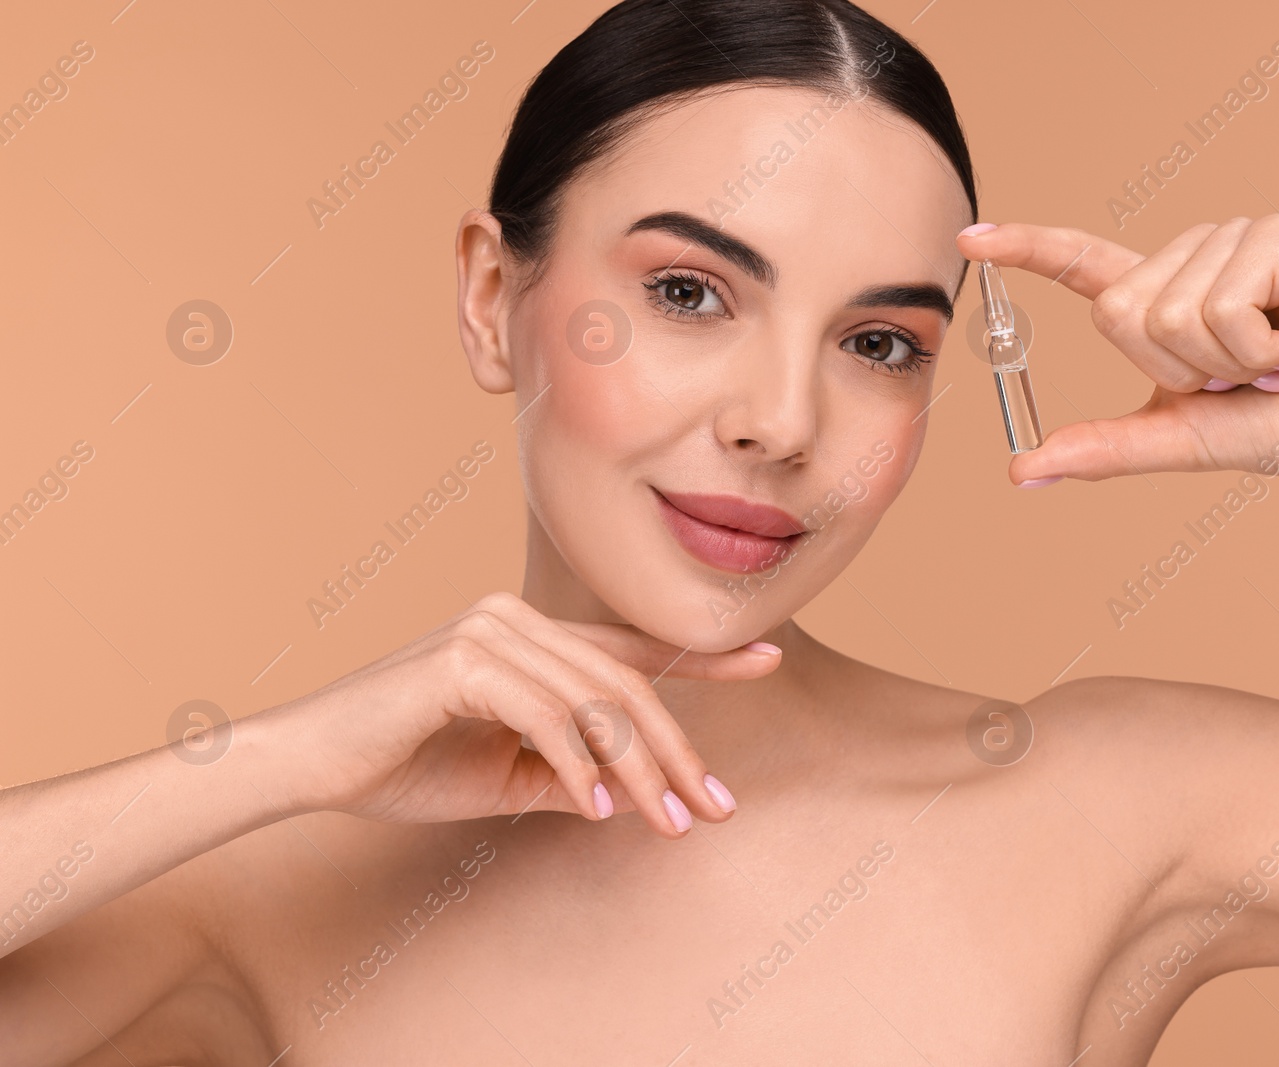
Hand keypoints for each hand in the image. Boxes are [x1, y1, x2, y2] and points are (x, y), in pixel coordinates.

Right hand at [252, 592, 778, 836]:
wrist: (312, 765)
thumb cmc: (404, 766)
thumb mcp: (507, 778)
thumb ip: (569, 775)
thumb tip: (631, 794)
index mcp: (530, 637)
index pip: (629, 649)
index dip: (702, 656)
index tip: (767, 661)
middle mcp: (515, 619)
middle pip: (626, 684)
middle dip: (678, 751)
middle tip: (715, 806)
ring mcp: (490, 632)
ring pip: (597, 703)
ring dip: (640, 770)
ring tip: (670, 821)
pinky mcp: (462, 660)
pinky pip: (547, 717)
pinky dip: (579, 765)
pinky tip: (599, 806)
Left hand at [957, 216, 1278, 486]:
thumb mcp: (1178, 439)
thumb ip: (1102, 449)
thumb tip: (1019, 471)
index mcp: (1162, 298)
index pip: (1080, 264)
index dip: (1025, 250)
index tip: (968, 239)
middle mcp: (1190, 257)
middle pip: (1116, 313)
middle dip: (1173, 368)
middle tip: (1239, 377)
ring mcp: (1229, 239)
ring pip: (1165, 313)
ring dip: (1221, 363)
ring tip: (1273, 361)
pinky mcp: (1272, 235)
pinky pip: (1217, 307)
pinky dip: (1252, 348)